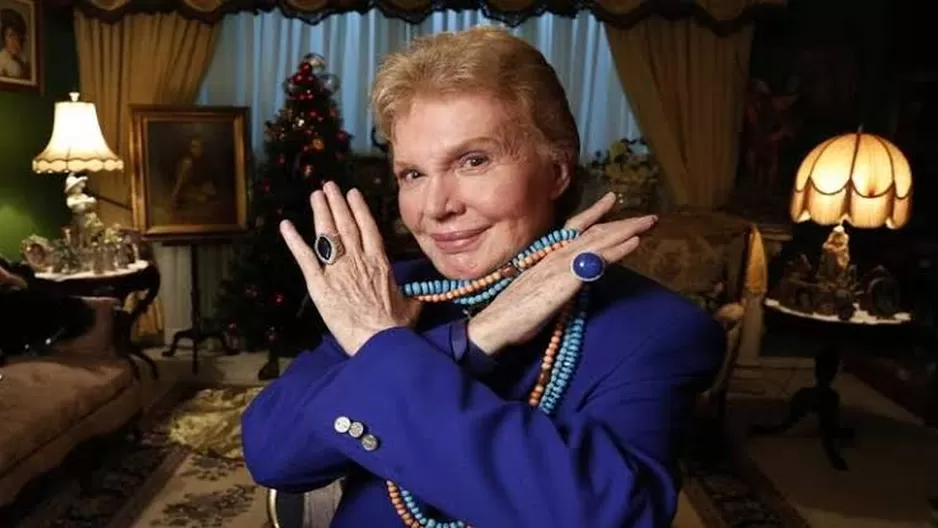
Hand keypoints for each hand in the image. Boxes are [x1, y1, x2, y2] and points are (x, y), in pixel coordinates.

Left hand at [280, 181, 420, 354]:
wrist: (379, 341)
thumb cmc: (395, 327)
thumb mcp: (410, 307)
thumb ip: (411, 297)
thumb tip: (419, 298)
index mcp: (379, 263)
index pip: (367, 228)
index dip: (358, 209)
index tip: (352, 193)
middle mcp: (358, 260)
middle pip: (346, 225)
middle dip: (337, 204)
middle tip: (329, 186)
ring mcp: (338, 270)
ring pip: (328, 234)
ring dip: (321, 213)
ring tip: (315, 196)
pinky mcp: (320, 285)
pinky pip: (305, 258)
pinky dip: (295, 241)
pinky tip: (286, 226)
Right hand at [468, 193, 655, 354]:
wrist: (497, 324)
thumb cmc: (514, 312)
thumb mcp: (536, 290)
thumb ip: (552, 280)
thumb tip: (567, 280)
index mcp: (547, 256)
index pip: (574, 228)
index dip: (595, 213)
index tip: (611, 199)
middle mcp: (556, 254)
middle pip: (594, 232)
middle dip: (622, 222)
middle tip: (649, 217)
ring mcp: (561, 265)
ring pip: (600, 241)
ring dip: (627, 230)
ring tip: (650, 222)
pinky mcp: (567, 280)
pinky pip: (598, 261)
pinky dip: (617, 249)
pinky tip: (634, 242)